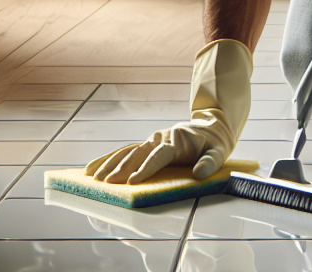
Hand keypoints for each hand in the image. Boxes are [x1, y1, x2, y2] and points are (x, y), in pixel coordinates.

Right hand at [84, 38, 251, 184]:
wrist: (209, 127)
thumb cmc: (213, 144)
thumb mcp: (218, 152)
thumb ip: (210, 163)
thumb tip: (198, 174)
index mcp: (176, 142)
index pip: (159, 156)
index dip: (146, 168)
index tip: (134, 182)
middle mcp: (160, 139)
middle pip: (138, 153)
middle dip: (122, 168)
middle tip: (107, 183)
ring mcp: (151, 140)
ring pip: (127, 151)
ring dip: (110, 163)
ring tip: (93, 177)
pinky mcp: (146, 144)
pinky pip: (125, 151)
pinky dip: (109, 159)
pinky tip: (93, 168)